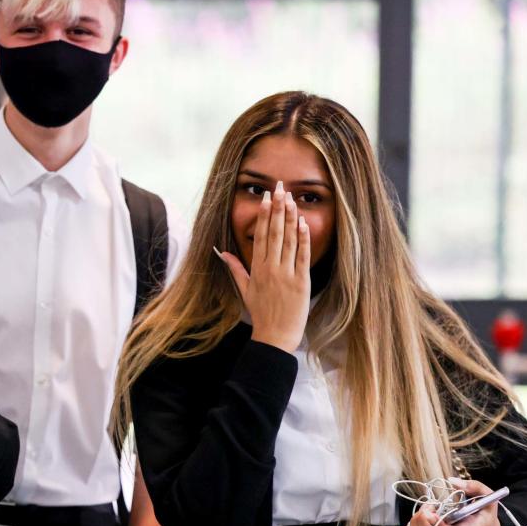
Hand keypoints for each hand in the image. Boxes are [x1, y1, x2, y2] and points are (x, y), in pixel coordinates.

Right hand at [218, 181, 310, 352]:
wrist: (275, 336)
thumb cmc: (261, 313)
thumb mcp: (245, 290)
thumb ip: (236, 269)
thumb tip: (222, 253)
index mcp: (257, 269)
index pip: (260, 236)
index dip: (264, 216)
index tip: (266, 198)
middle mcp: (270, 269)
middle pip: (274, 233)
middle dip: (277, 209)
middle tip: (279, 189)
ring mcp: (286, 275)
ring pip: (288, 241)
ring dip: (290, 218)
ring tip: (291, 199)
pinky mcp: (301, 282)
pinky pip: (302, 256)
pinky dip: (303, 239)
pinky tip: (304, 223)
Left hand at [400, 479, 501, 525]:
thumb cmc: (484, 518)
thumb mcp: (488, 500)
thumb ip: (474, 487)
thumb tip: (452, 480)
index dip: (439, 525)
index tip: (431, 512)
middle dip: (422, 520)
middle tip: (429, 506)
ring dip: (415, 524)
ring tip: (424, 512)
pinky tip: (415, 522)